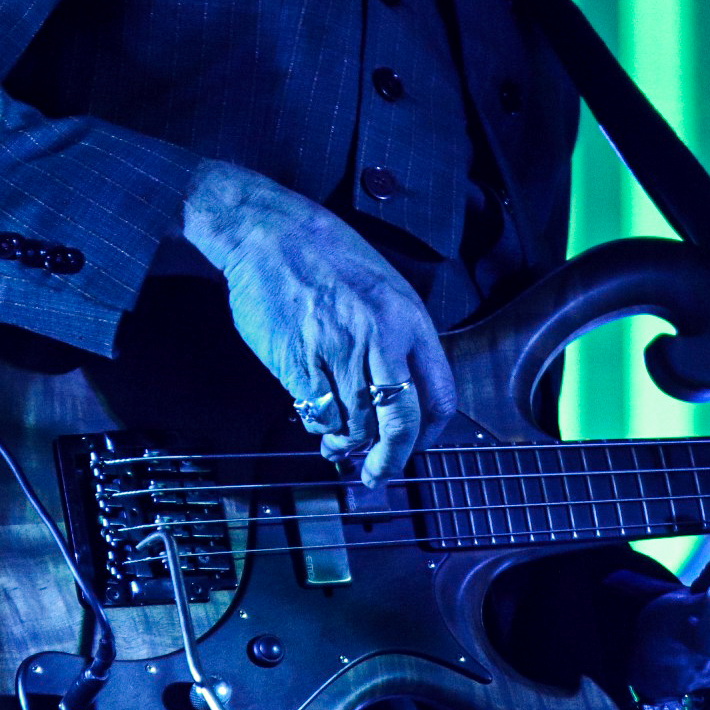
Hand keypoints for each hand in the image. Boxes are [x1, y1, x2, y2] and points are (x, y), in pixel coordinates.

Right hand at [181, 161, 455, 484]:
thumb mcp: (383, 287)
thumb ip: (398, 339)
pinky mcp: (298, 362)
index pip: (440, 395)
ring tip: (340, 447)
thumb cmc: (326, 256)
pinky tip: (319, 423)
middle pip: (401, 423)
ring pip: (357, 425)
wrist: (269, 234)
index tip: (416, 446)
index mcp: (409, 319)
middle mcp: (379, 339)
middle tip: (380, 475)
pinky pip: (319, 414)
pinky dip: (321, 428)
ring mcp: (337, 352)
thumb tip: (400, 396)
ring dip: (350, 446)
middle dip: (393, 460)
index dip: (430, 434)